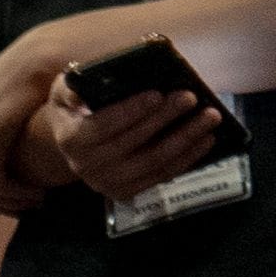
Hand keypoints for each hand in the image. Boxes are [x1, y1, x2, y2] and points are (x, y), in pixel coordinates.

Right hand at [35, 56, 227, 202]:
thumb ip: (75, 86)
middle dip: (165, 118)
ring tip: (210, 117)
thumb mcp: (65, 91)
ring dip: (186, 139)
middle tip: (190, 97)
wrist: (72, 144)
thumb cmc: (74, 109)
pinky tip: (206, 139)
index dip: (131, 111)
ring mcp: (108, 183)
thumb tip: (92, 84)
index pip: (103, 125)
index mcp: (70, 139)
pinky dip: (187, 158)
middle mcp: (86, 166)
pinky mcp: (127, 193)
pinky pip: (162, 175)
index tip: (157, 94)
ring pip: (154, 162)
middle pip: (134, 143)